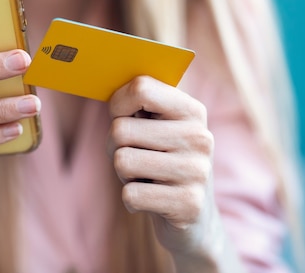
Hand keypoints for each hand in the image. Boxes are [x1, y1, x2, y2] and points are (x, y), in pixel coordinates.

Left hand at [108, 76, 227, 267]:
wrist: (195, 220)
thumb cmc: (162, 162)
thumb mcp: (157, 128)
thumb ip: (137, 104)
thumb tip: (105, 84)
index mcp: (192, 110)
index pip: (141, 88)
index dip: (118, 104)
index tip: (122, 116)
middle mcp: (199, 137)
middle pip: (120, 129)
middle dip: (116, 147)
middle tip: (137, 157)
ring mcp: (197, 171)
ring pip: (122, 161)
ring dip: (124, 174)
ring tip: (146, 177)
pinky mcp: (188, 204)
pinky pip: (130, 194)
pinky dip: (132, 200)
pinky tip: (151, 200)